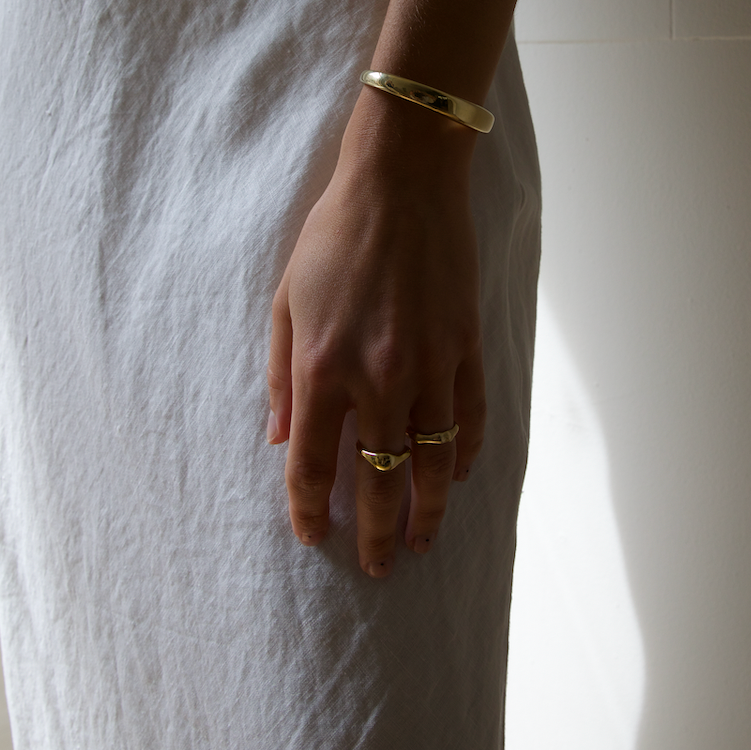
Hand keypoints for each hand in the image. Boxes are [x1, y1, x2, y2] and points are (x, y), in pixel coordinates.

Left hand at [267, 90, 485, 576]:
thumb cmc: (334, 237)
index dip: (310, 513)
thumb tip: (279, 440)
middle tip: (378, 566)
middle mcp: (378, 380)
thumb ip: (282, 377)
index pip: (313, 467)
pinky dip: (464, 456)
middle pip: (378, 481)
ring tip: (421, 542)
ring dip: (427, 512)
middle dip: (376, 533)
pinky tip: (455, 478)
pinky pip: (470, 420)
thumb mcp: (286, 302)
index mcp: (323, 369)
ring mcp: (430, 367)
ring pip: (432, 464)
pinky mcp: (466, 348)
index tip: (313, 538)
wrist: (402, 183)